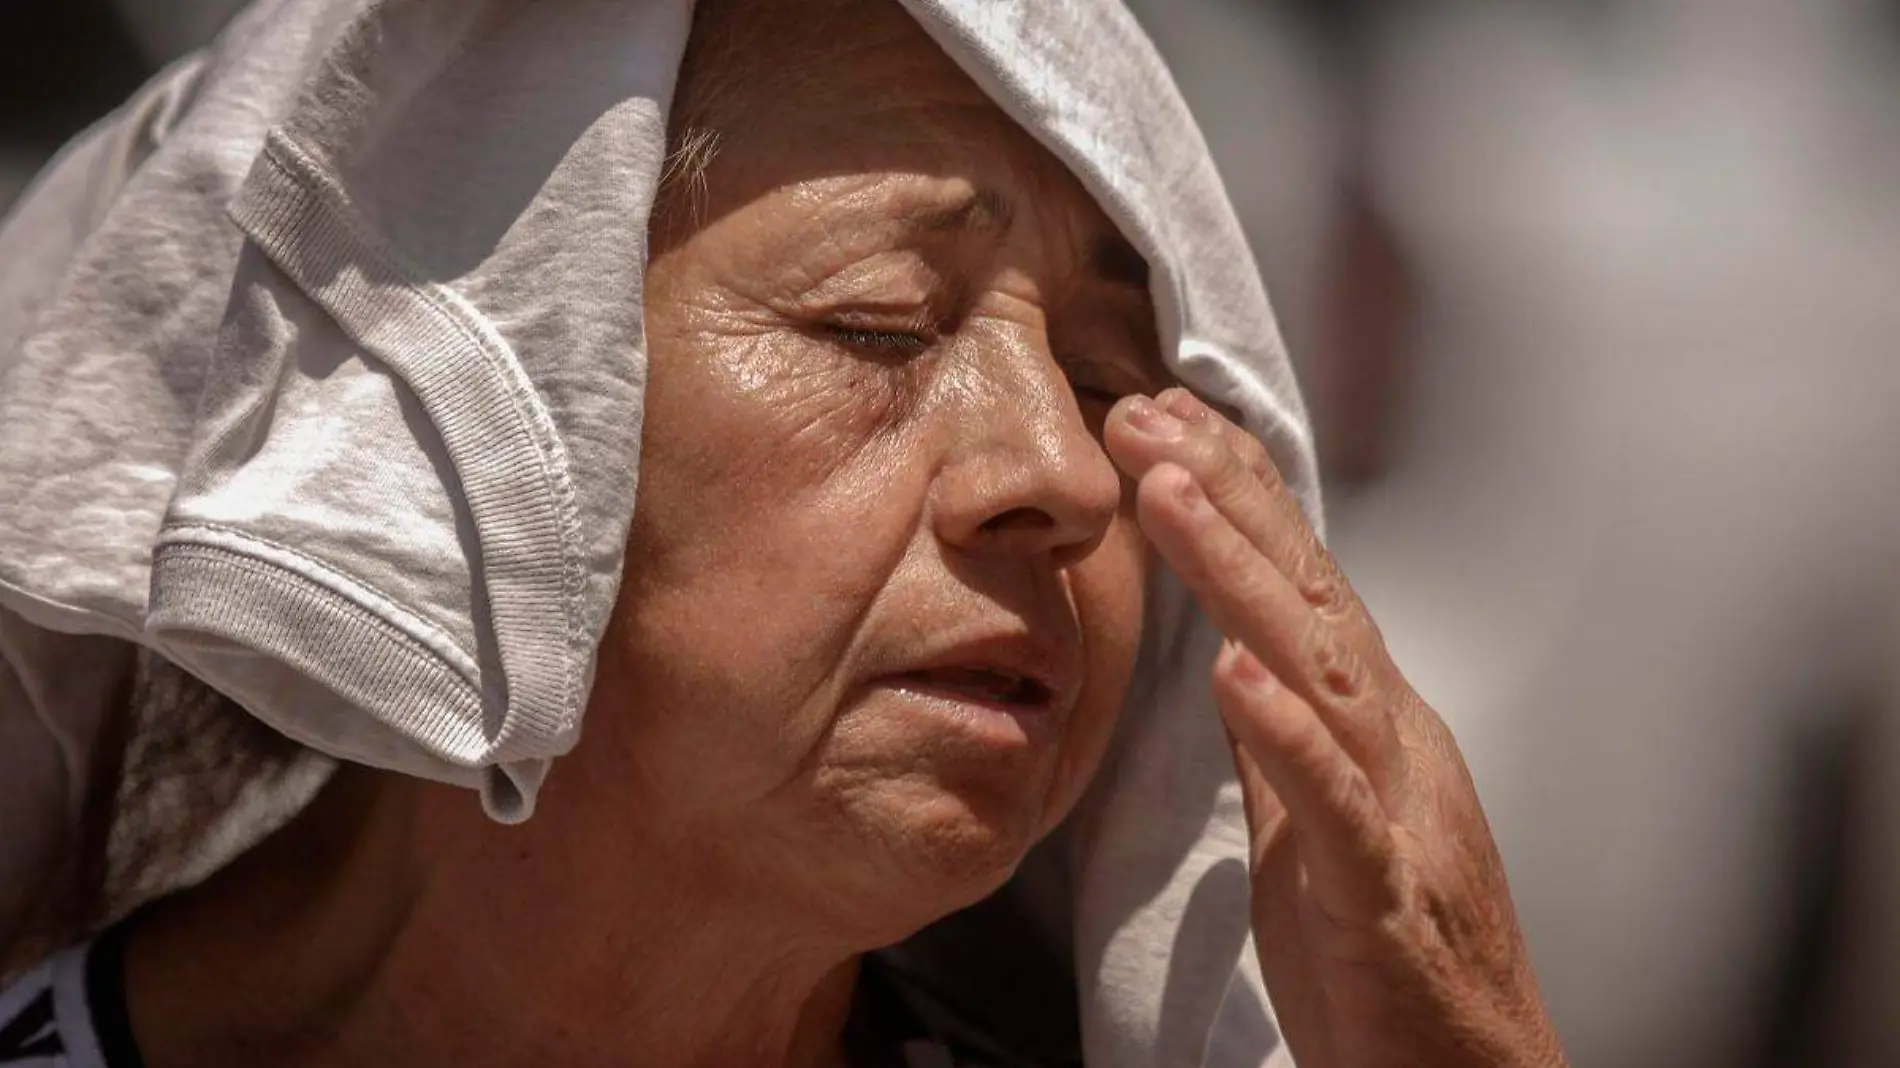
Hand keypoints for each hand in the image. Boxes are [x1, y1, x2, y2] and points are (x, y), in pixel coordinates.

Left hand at [1105, 388, 1566, 1067]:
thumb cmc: (1382, 955)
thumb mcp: (1309, 821)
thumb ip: (1277, 737)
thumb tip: (1228, 651)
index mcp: (1367, 723)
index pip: (1298, 581)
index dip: (1232, 494)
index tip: (1157, 415)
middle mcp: (1392, 741)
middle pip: (1309, 592)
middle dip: (1226, 495)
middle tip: (1144, 411)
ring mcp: (1396, 810)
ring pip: (1321, 667)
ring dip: (1244, 573)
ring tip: (1169, 492)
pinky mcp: (1383, 895)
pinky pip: (1336, 805)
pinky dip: (1289, 734)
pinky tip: (1236, 671)